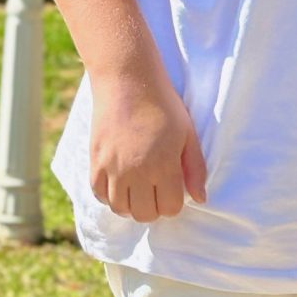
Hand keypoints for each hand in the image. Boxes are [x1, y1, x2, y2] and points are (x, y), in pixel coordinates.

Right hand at [89, 69, 206, 221]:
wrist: (128, 82)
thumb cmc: (164, 107)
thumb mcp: (188, 135)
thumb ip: (195, 169)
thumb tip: (200, 199)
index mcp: (164, 166)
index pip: (169, 208)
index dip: (174, 204)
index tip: (173, 191)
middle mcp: (137, 172)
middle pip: (144, 214)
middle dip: (154, 208)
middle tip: (156, 193)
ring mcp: (113, 168)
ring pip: (121, 209)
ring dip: (132, 206)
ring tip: (138, 191)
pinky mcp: (96, 161)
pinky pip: (99, 194)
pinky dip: (109, 196)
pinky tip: (119, 185)